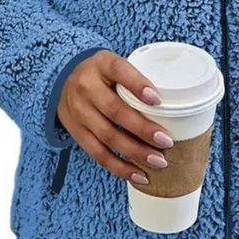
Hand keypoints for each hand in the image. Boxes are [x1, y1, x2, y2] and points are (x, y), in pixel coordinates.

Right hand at [57, 50, 174, 186]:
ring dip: (135, 152)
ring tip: (159, 161)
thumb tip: (175, 103)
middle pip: (115, 110)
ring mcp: (78, 110)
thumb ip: (136, 78)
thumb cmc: (103, 74)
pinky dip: (119, 167)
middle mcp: (86, 86)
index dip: (138, 85)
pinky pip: (97, 153)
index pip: (119, 70)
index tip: (158, 100)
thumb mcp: (115, 64)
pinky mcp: (75, 131)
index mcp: (101, 63)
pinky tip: (138, 175)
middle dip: (142, 129)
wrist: (64, 80)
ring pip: (107, 136)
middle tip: (167, 142)